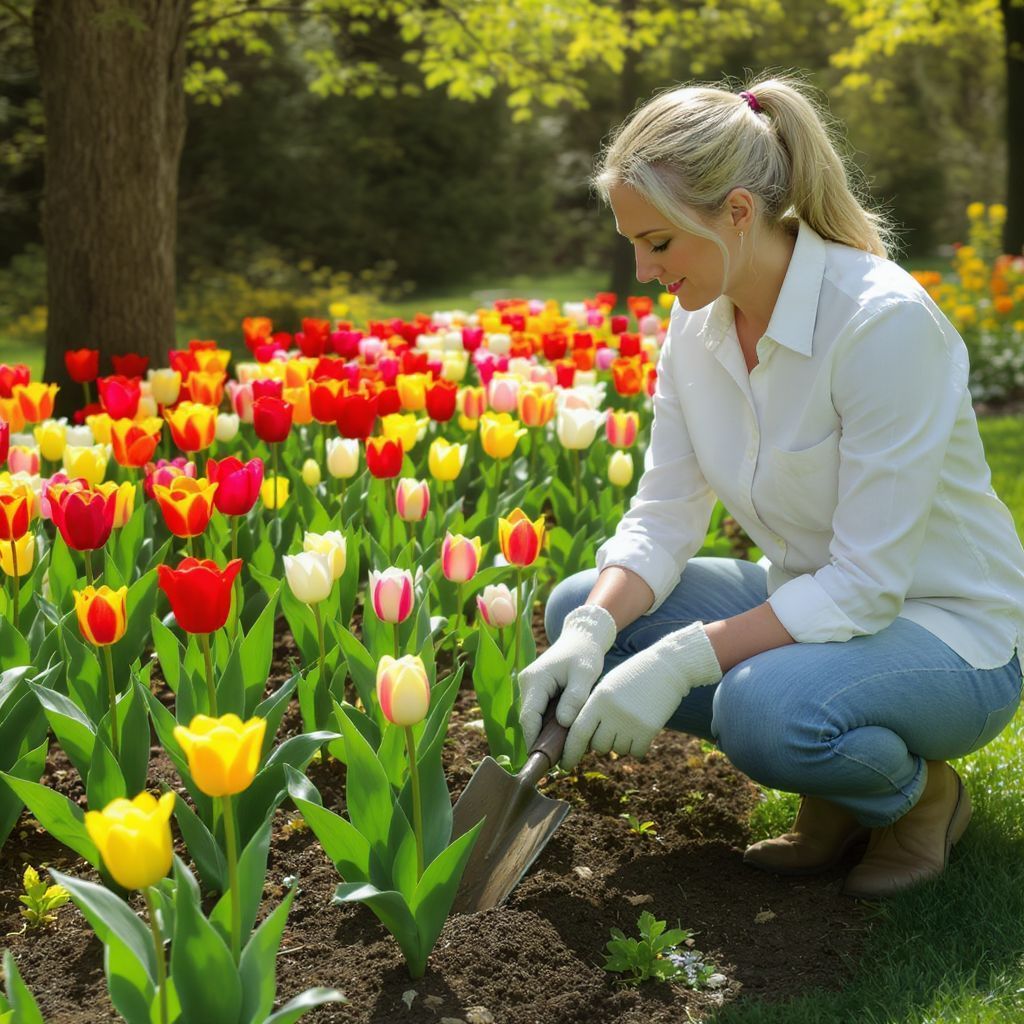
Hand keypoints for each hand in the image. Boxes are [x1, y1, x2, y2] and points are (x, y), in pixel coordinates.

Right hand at [517, 604, 617, 747]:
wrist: (581, 638)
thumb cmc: (584, 654)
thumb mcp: (585, 673)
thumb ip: (575, 696)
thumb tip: (563, 722)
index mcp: (536, 679)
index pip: (529, 716)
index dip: (534, 739)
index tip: (545, 759)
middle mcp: (526, 683)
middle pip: (528, 720)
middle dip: (540, 740)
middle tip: (558, 762)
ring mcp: (529, 687)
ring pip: (532, 718)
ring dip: (544, 734)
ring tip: (562, 753)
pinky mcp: (535, 690)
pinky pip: (538, 713)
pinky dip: (548, 725)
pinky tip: (562, 737)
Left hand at [561, 621, 721, 769]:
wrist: (667, 667)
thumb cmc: (633, 676)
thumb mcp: (607, 687)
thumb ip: (594, 710)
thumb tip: (584, 742)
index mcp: (598, 699)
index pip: (578, 732)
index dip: (570, 751)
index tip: (565, 765)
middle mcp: (612, 713)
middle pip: (598, 745)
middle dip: (601, 742)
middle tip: (612, 727)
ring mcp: (631, 722)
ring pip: (617, 750)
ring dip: (621, 743)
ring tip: (629, 720)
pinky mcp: (649, 730)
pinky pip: (636, 752)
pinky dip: (637, 746)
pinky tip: (641, 728)